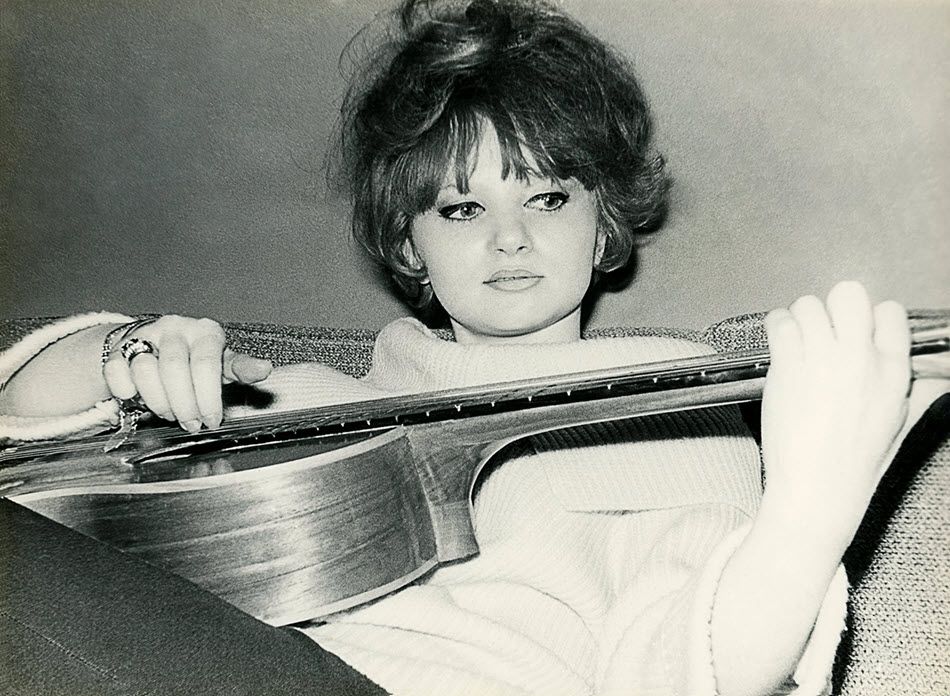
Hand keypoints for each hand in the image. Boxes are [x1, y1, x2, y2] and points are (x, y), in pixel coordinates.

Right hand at [102, 315, 271, 431]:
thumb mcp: (222, 365)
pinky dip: (125, 390)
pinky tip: (137, 398)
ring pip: (145, 370)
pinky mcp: (118, 348)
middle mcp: (175, 328)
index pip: (206, 364)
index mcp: (205, 332)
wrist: (155, 348)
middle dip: (184, 405)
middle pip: (174, 369)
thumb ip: (241, 369)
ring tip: (170, 413)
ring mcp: (145, 336)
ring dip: (158, 402)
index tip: (213, 420)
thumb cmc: (196, 361)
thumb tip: (265, 369)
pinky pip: (116, 371)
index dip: (208, 397)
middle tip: (192, 424)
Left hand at [760, 281, 913, 517]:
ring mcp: (822, 360)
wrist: (817, 486)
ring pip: (808, 304)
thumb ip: (912, 384)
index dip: (869, 318)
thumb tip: (938, 370)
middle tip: (824, 330)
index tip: (855, 335)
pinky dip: (777, 326)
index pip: (890, 312)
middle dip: (835, 305)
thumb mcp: (898, 417)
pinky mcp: (788, 368)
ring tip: (798, 340)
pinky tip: (781, 344)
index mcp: (893, 370)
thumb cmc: (856, 458)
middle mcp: (860, 358)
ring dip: (800, 318)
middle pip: (849, 294)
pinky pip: (780, 322)